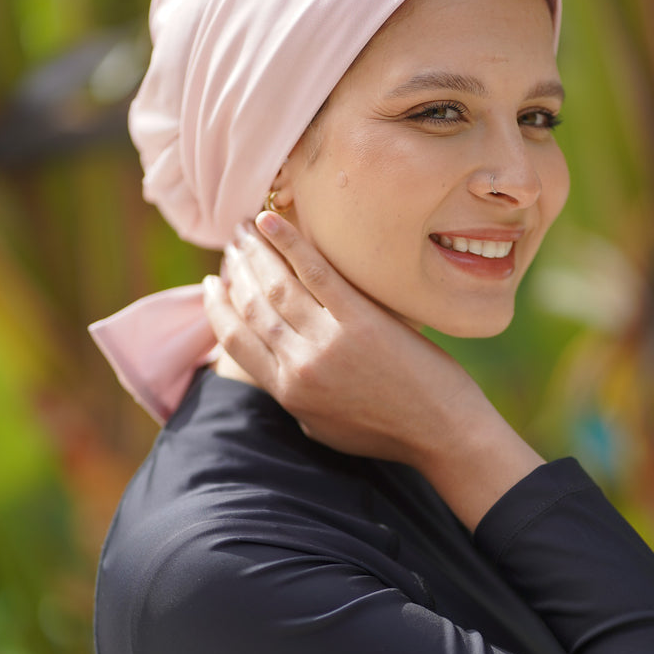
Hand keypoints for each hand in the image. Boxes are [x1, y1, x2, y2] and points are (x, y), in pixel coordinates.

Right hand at [203, 213, 543, 527]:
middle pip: (251, 306)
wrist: (442, 432)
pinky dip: (289, 243)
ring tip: (245, 230)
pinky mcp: (361, 320)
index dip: (217, 308)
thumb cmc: (386, 432)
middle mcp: (300, 366)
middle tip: (231, 245)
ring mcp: (329, 342)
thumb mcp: (323, 425)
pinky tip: (270, 221)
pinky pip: (316, 272)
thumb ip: (294, 395)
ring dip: (255, 252)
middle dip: (235, 269)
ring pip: (276, 286)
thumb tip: (273, 364)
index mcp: (287, 393)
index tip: (212, 285)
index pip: (235, 340)